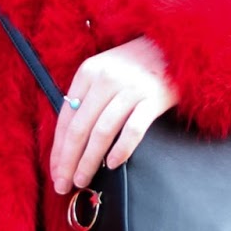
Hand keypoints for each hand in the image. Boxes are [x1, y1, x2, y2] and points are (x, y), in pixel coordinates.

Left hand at [49, 36, 177, 194]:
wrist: (175, 46)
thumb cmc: (136, 64)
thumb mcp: (105, 69)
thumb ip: (87, 96)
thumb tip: (69, 141)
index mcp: (88, 71)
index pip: (65, 118)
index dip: (58, 149)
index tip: (55, 172)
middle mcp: (107, 78)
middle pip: (80, 129)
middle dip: (69, 161)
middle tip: (64, 184)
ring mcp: (131, 88)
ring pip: (102, 132)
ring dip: (89, 161)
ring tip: (83, 179)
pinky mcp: (153, 98)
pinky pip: (133, 130)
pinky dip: (120, 149)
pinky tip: (113, 164)